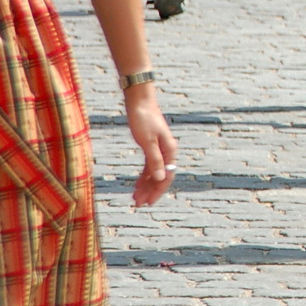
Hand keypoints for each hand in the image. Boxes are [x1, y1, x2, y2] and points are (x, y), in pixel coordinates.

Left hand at [124, 90, 176, 206]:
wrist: (139, 101)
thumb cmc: (143, 119)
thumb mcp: (147, 141)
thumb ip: (154, 161)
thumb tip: (161, 179)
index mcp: (169, 150)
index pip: (166, 176)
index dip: (158, 190)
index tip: (148, 203)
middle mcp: (167, 151)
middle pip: (161, 176)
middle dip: (150, 191)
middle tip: (138, 204)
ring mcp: (159, 148)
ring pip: (154, 172)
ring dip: (146, 185)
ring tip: (135, 197)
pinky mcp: (150, 145)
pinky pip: (149, 166)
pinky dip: (143, 176)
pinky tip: (137, 184)